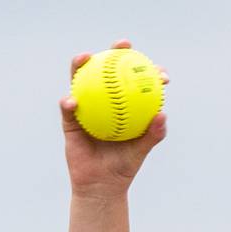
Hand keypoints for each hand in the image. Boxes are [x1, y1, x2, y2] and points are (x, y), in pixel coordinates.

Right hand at [59, 39, 169, 196]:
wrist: (101, 186)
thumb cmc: (123, 168)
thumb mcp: (140, 151)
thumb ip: (153, 134)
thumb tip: (163, 114)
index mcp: (122, 107)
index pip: (134, 84)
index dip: (146, 72)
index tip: (159, 71)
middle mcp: (103, 102)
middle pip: (106, 71)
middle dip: (114, 52)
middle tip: (122, 45)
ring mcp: (85, 108)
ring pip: (81, 80)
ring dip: (80, 65)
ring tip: (87, 57)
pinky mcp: (69, 120)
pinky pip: (67, 108)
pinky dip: (69, 103)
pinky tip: (74, 101)